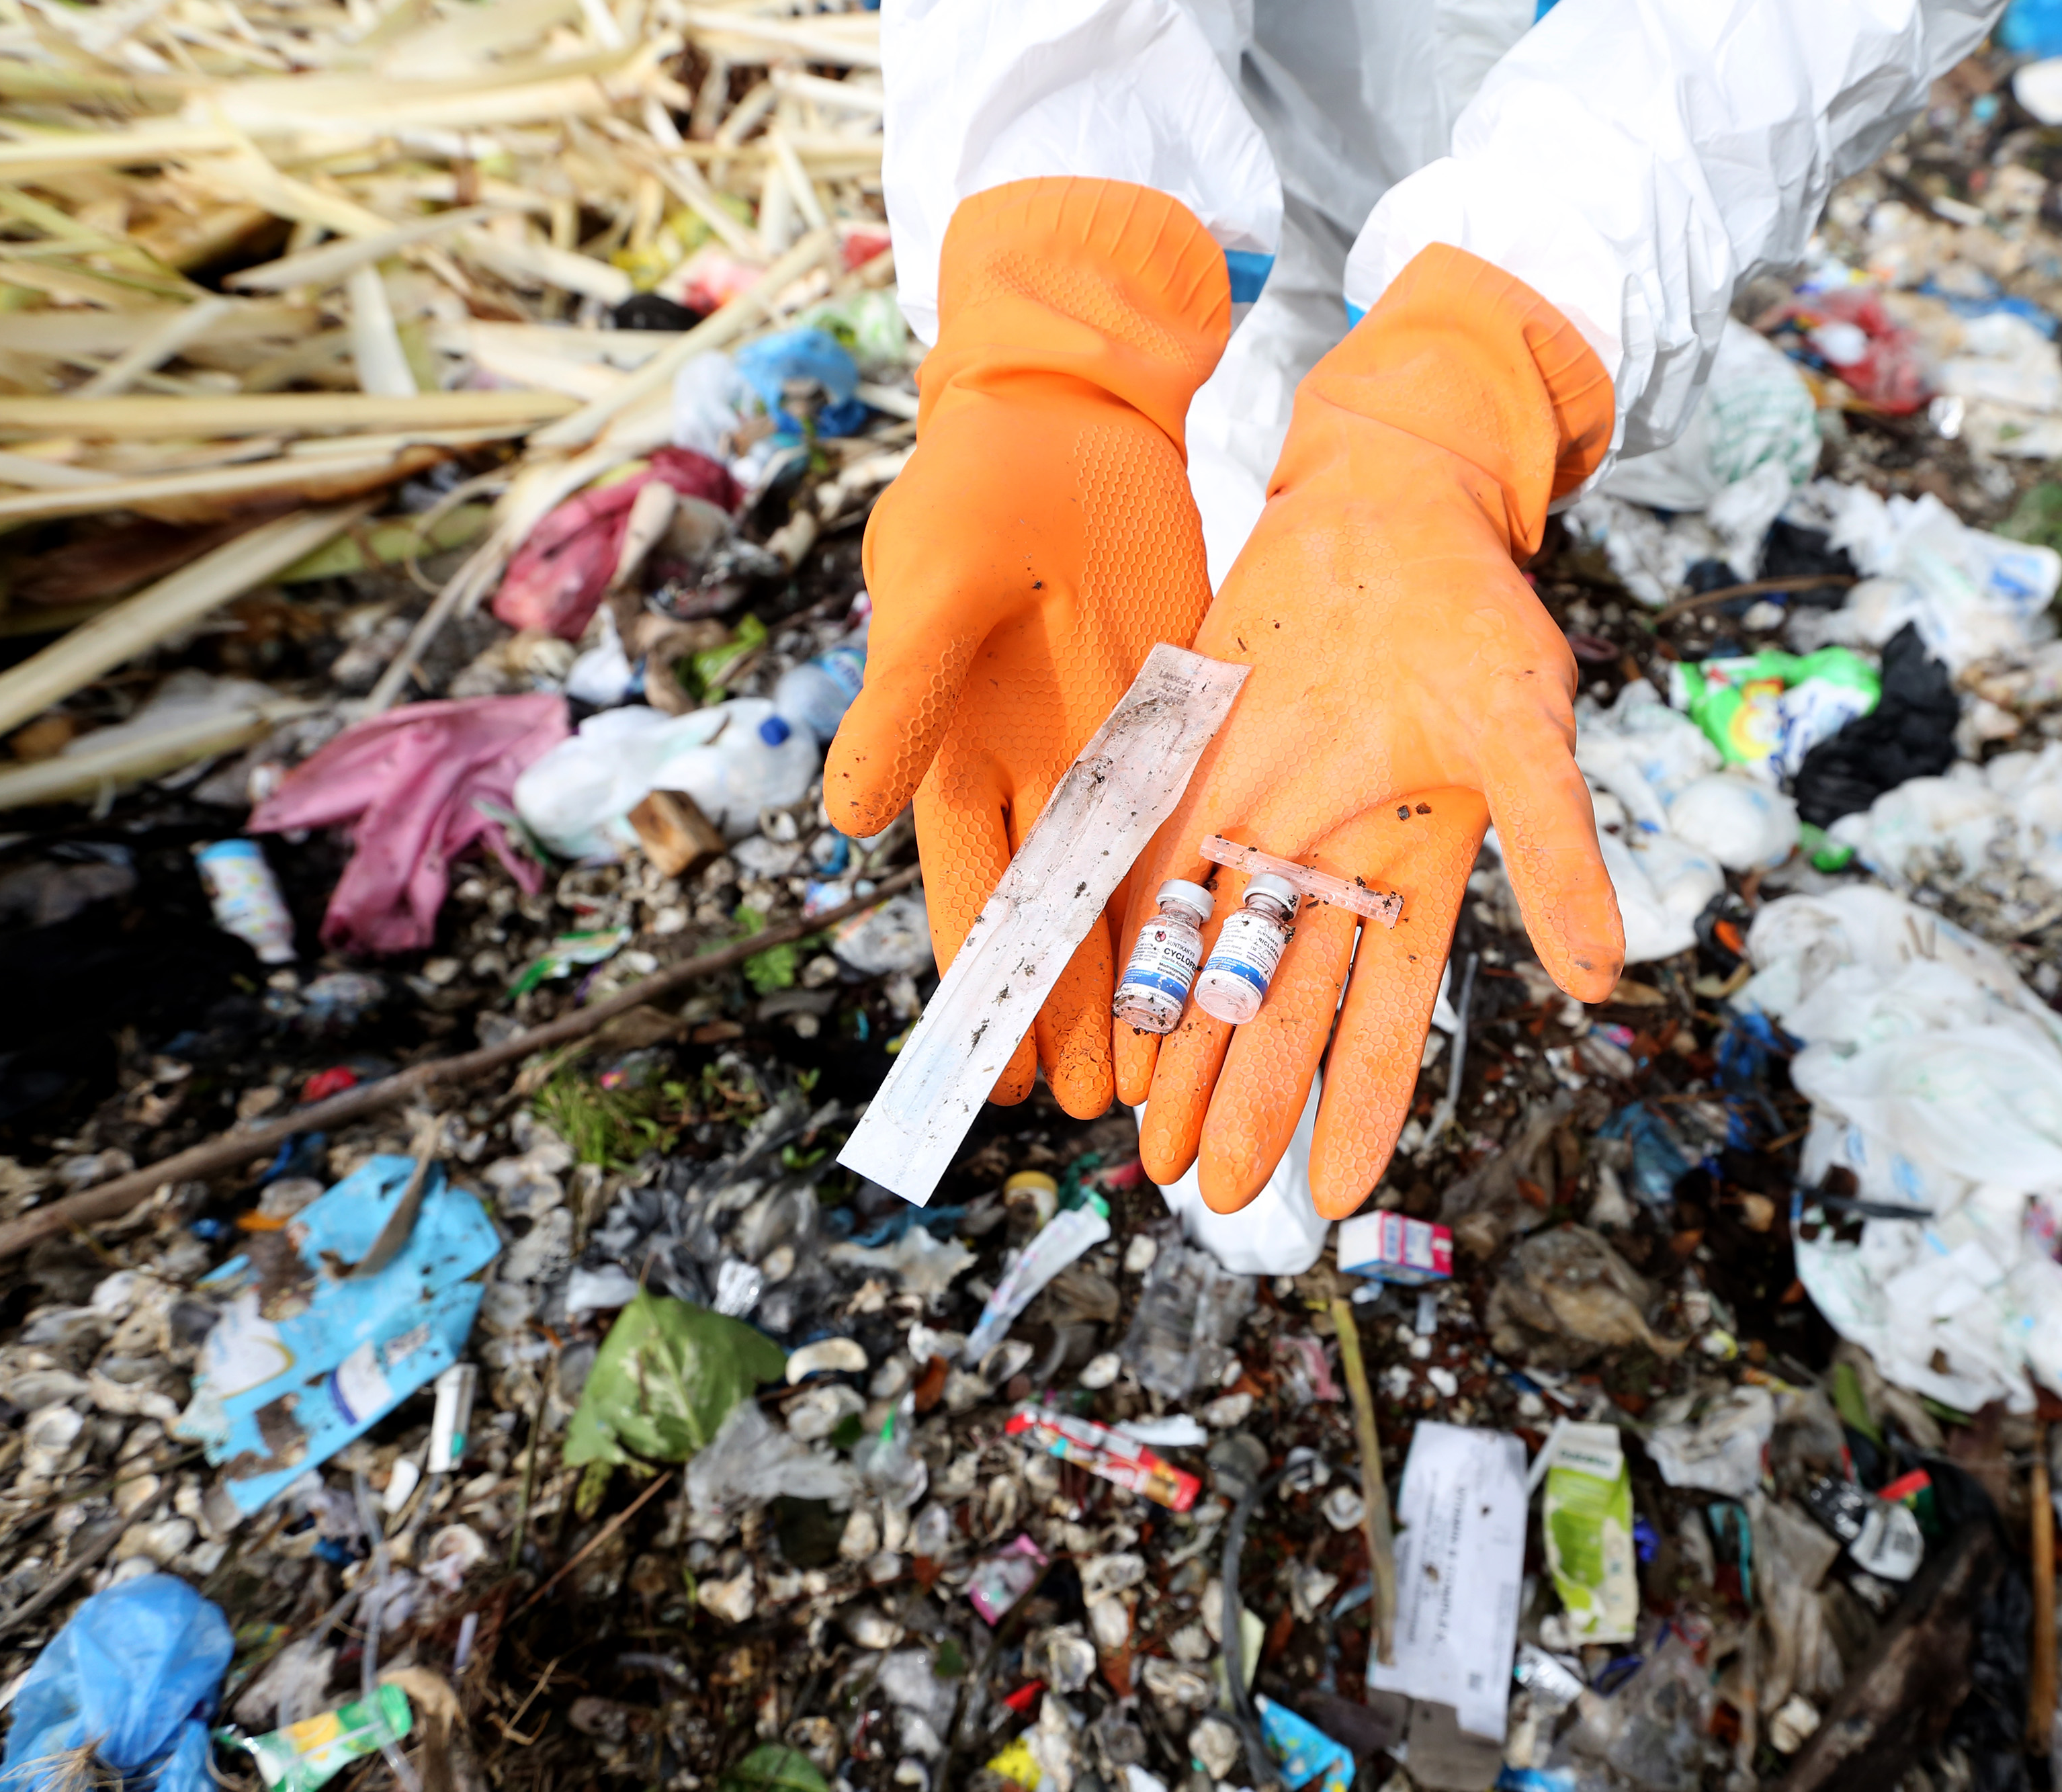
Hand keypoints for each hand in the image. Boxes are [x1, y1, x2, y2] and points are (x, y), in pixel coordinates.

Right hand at [824, 179, 1229, 1116]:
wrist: (1068, 422)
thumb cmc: (971, 496)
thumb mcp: (932, 592)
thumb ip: (902, 703)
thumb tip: (843, 821)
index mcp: (952, 758)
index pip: (967, 898)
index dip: (984, 990)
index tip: (995, 1078)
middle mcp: (1032, 775)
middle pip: (1051, 918)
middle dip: (1070, 1013)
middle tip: (1097, 1114)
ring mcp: (1108, 753)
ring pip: (1123, 890)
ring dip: (1136, 975)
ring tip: (1159, 1070)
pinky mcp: (1176, 718)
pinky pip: (1187, 819)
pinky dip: (1195, 890)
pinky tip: (1218, 954)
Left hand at [1117, 245, 1625, 1215]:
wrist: (1384, 508)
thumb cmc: (1477, 613)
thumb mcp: (1528, 728)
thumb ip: (1559, 849)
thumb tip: (1606, 979)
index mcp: (1416, 874)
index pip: (1391, 1017)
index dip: (1365, 1106)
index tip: (1335, 1197)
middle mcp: (1331, 868)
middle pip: (1284, 1008)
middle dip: (1247, 1098)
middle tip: (1207, 1187)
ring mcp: (1259, 822)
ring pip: (1211, 957)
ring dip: (1180, 1047)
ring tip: (1144, 1138)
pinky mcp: (1194, 771)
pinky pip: (1150, 871)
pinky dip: (1124, 941)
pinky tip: (1097, 1010)